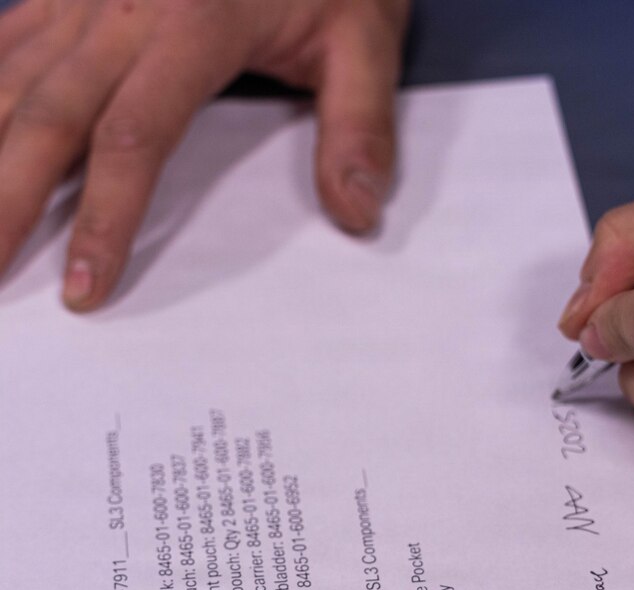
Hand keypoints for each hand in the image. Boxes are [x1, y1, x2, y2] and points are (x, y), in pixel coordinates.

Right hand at [0, 0, 409, 309]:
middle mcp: (121, 5)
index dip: (104, 219)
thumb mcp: (367, 38)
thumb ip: (361, 126)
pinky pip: (8, 39)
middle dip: (5, 200)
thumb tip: (358, 213)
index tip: (86, 286)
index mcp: (195, 23)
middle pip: (46, 114)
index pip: (134, 138)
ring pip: (9, 77)